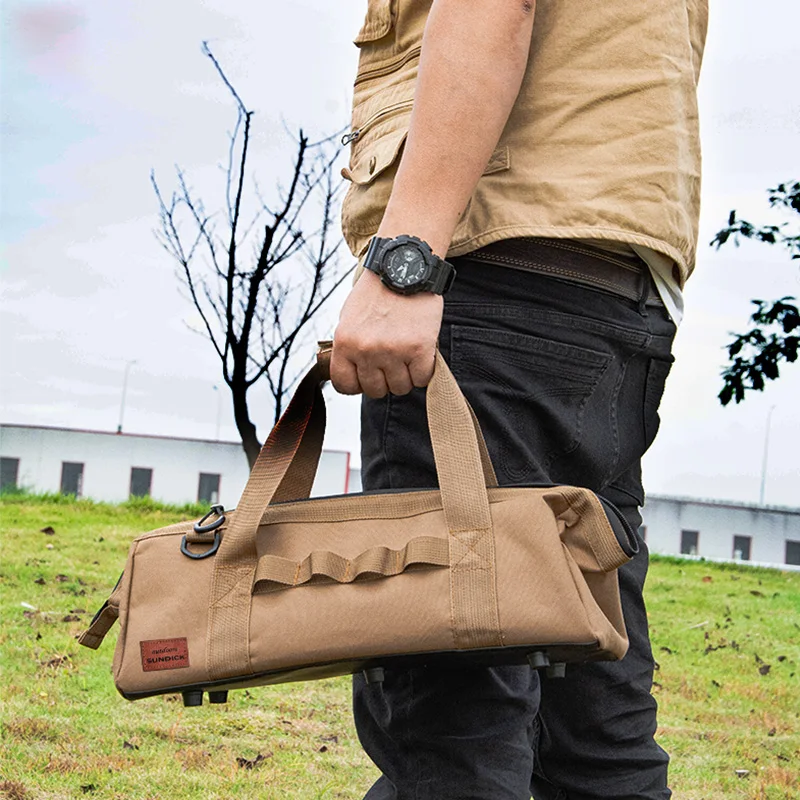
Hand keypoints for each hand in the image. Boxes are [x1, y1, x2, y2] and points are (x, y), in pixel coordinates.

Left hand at [330, 270, 443, 397]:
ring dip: (405, 375)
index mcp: (345, 342)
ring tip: (407, 354)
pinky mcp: (420, 349)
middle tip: (391, 360)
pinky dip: (424, 370)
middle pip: (375, 390)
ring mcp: (393, 351)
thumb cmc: (376, 292)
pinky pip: (422, 379)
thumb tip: (352, 373)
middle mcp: (366, 350)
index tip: (367, 375)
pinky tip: (421, 354)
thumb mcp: (349, 318)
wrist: (403, 267)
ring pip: (400, 387)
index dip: (358, 384)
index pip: (345, 386)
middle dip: (384, 379)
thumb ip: (349, 347)